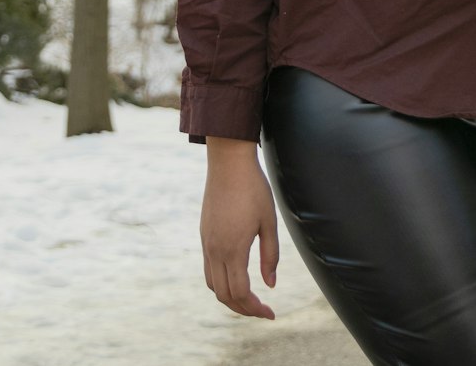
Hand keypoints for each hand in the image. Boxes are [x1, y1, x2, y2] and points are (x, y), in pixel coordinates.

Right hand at [200, 142, 279, 319]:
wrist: (228, 162)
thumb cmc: (253, 188)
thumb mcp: (269, 221)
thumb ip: (270, 255)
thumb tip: (270, 285)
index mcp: (232, 249)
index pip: (240, 293)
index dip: (255, 308)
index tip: (271, 313)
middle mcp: (215, 250)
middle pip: (224, 295)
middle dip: (243, 309)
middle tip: (263, 311)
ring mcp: (207, 243)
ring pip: (213, 285)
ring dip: (230, 298)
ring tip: (250, 299)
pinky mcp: (204, 235)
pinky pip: (208, 269)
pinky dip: (221, 282)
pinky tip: (236, 277)